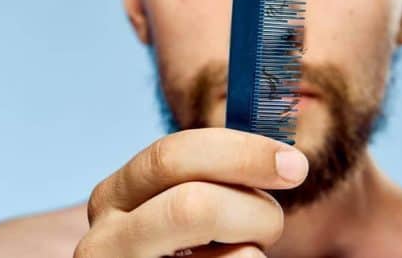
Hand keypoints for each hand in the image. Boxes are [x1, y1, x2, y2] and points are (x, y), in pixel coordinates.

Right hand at [73, 128, 308, 257]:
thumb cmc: (173, 244)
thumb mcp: (172, 202)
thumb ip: (208, 176)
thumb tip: (285, 159)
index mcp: (114, 195)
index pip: (172, 154)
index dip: (242, 153)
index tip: (294, 164)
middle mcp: (106, 239)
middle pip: (193, 205)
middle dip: (254, 208)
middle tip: (274, 222)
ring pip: (232, 257)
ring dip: (255, 250)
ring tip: (240, 253)